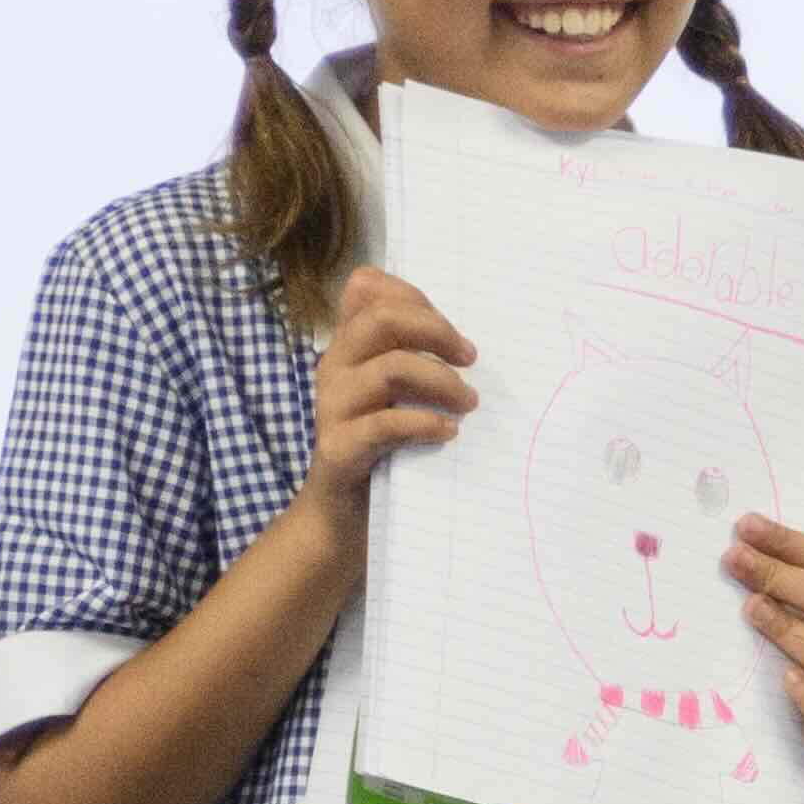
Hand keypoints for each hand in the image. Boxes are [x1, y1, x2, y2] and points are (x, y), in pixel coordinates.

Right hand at [299, 270, 476, 523]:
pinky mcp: (338, 447)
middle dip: (435, 331)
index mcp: (347, 346)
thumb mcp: (396, 395)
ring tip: (469, 403)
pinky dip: (424, 424)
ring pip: (389, 369)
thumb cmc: (381, 448)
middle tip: (471, 358)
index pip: (367, 289)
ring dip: (441, 382)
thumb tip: (469, 344)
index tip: (451, 330)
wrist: (341, 514)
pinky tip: (448, 432)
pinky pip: (385, 425)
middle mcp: (334, 367)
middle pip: (381, 319)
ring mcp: (332, 406)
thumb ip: (415, 360)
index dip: (413, 297)